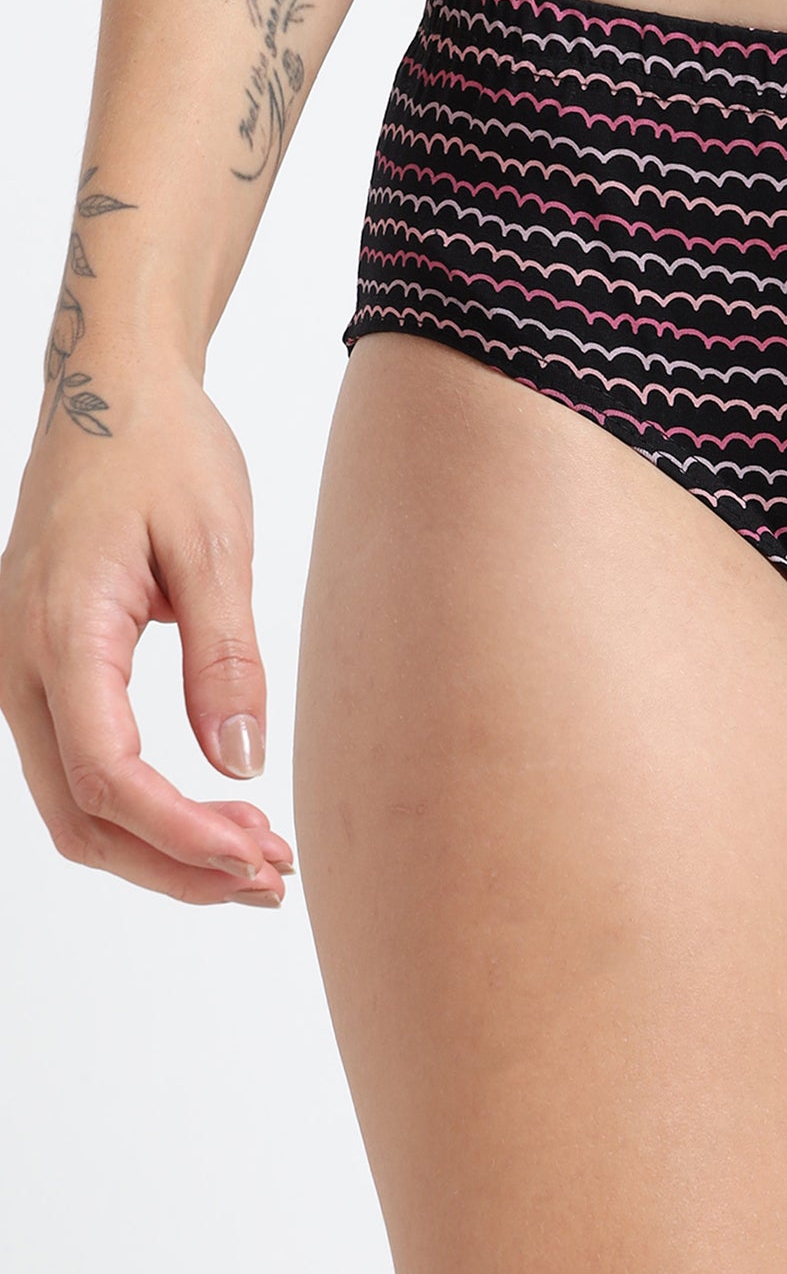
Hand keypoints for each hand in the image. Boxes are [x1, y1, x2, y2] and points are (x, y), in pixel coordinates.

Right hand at [0, 354, 293, 904]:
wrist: (110, 393)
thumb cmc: (164, 453)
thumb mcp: (216, 547)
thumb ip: (227, 658)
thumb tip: (240, 762)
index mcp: (59, 630)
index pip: (110, 774)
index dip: (185, 835)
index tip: (261, 859)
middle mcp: (17, 664)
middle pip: (82, 814)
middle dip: (177, 865)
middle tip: (274, 880)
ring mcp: (19, 671)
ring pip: (75, 805)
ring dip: (163, 847)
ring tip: (257, 860)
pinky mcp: (42, 671)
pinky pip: (79, 768)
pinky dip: (144, 809)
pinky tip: (216, 813)